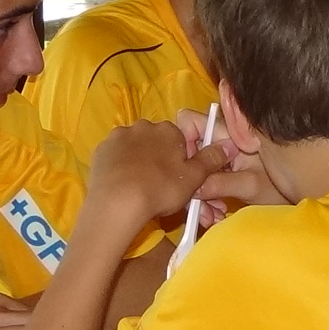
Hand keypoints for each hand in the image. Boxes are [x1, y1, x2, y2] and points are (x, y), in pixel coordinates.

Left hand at [87, 119, 230, 225]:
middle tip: (160, 185)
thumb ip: (211, 159)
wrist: (117, 203)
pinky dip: (120, 167)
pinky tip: (123, 185)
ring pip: (135, 148)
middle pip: (157, 142)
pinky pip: (116, 157)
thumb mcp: (194, 178)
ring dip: (139, 162)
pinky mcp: (100, 151)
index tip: (180, 178)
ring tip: (139, 188)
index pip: (180, 140)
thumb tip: (227, 145)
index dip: (182, 159)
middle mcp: (143, 126)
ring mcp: (118, 137)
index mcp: (168, 130)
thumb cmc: (161, 189)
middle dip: (160, 158)